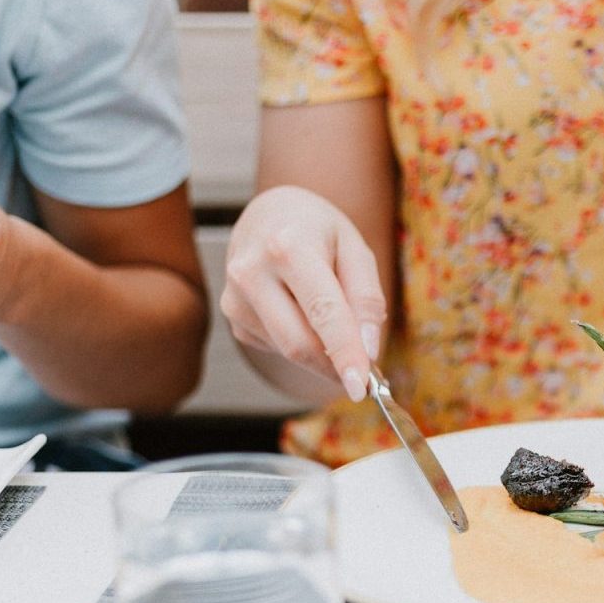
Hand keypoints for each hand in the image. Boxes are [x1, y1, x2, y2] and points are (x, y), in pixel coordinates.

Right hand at [223, 186, 385, 400]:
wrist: (268, 216)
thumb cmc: (318, 231)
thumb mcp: (356, 249)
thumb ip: (367, 299)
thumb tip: (369, 350)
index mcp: (288, 247)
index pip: (322, 312)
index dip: (344, 353)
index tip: (361, 387)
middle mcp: (252, 272)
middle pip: (299, 343)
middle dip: (336, 366)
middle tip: (366, 375)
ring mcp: (235, 298)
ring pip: (289, 351)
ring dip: (322, 354)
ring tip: (334, 322)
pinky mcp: (233, 319)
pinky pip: (278, 348)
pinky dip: (302, 343)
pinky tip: (302, 313)